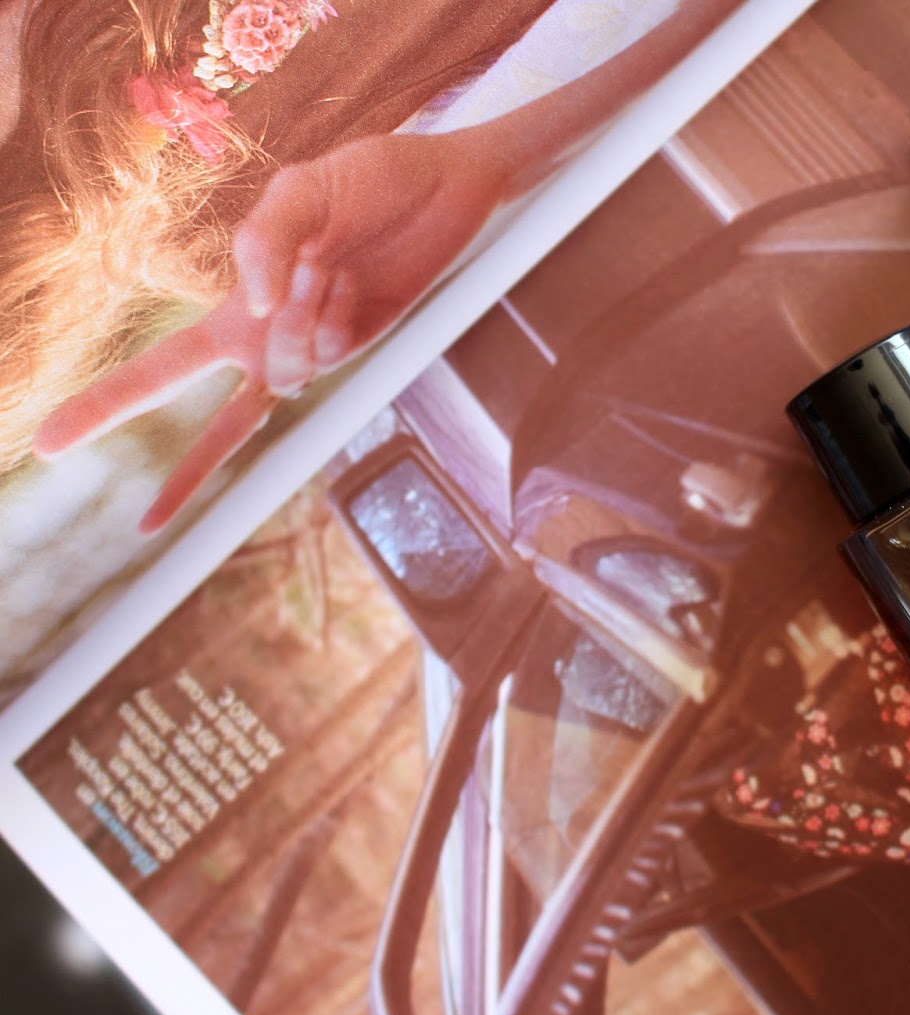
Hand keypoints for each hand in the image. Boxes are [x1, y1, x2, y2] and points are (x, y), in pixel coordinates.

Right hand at [32, 129, 509, 532]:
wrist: (448, 185)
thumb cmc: (366, 182)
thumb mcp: (300, 192)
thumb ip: (261, 243)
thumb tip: (255, 310)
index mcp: (238, 312)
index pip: (163, 369)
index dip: (108, 406)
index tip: (50, 444)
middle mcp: (276, 345)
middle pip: (220, 423)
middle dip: (184, 472)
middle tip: (144, 525)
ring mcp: (324, 353)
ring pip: (285, 367)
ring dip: (297, 312)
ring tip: (325, 260)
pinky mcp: (368, 349)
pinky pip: (331, 349)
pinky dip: (334, 310)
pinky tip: (352, 277)